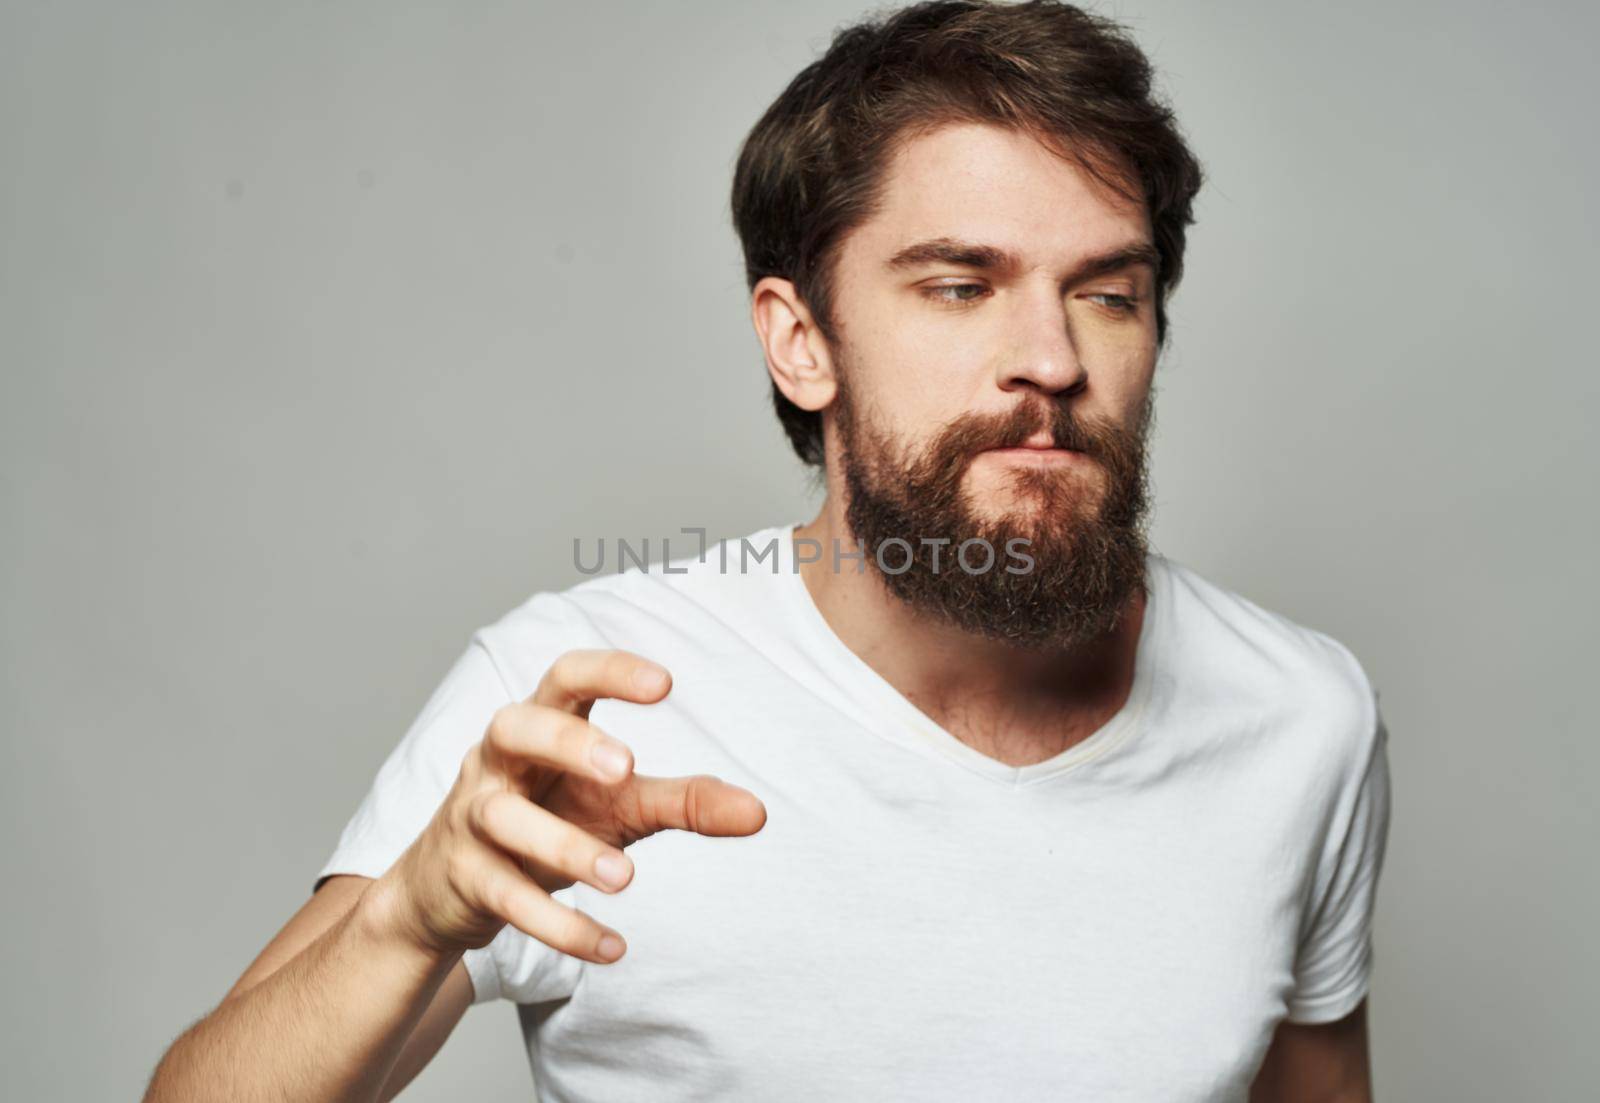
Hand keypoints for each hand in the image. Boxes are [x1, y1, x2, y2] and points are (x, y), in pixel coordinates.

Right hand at [380, 649, 766, 963]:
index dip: (609, 673)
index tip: (665, 683)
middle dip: (569, 743)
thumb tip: (759, 813)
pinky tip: (612, 947)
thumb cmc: (547, 819)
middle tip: (626, 768)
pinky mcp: (465, 878)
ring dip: (565, 847)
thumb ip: (685, 801)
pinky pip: (506, 898)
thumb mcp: (619, 805)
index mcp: (539, 725)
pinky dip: (558, 925)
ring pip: (504, 819)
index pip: (564, 677)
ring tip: (625, 878)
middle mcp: (498, 761)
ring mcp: (472, 818)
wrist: (447, 888)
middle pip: (515, 727)